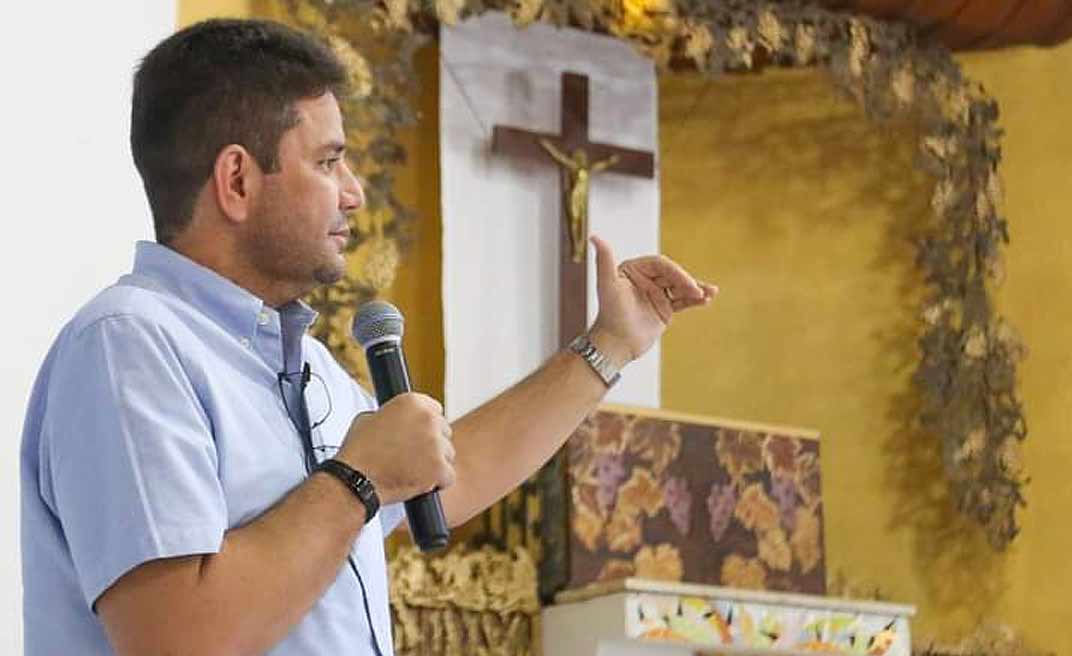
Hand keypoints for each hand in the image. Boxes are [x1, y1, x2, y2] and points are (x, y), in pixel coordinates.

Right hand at [336, 393, 454, 505]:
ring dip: (435, 464)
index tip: (418, 436)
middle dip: (432, 445)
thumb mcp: (369, 418)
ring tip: (413, 471)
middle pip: (444, 432)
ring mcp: (436, 443)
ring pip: (448, 454)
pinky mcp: (440, 467)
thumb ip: (393, 415)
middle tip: (413, 456)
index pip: (436, 410)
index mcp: (412, 402)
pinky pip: (448, 476)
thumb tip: (400, 420)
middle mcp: (427, 419)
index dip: (426, 426)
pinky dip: (437, 482)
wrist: (355, 480)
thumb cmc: (358, 453)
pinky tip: (420, 482)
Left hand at [588, 234, 717, 364]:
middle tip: (699, 292)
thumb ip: (604, 260)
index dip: (676, 272)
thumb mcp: (607, 285)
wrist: (616, 344)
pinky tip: (706, 300)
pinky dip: (695, 300)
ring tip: (712, 293)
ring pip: (680, 288)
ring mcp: (656, 294)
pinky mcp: (664, 308)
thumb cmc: (609, 314)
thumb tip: (595, 236)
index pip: (661, 265)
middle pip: (673, 275)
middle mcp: (646, 279)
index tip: (688, 285)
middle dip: (688, 282)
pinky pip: (682, 301)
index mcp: (634, 269)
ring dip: (696, 289)